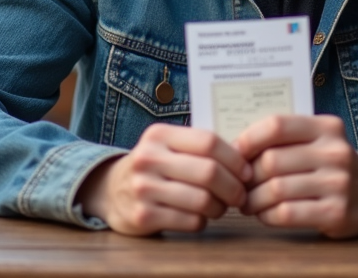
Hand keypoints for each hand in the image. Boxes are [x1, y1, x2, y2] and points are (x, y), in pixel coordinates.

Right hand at [76, 123, 250, 235]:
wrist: (111, 190)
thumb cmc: (154, 167)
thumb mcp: (168, 145)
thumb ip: (200, 146)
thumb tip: (246, 157)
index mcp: (159, 135)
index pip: (209, 142)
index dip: (235, 159)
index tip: (246, 171)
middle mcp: (148, 158)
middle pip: (209, 172)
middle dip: (234, 187)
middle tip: (240, 194)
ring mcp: (143, 188)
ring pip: (203, 201)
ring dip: (220, 207)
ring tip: (218, 206)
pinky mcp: (143, 216)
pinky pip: (190, 222)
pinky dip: (202, 221)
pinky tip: (197, 216)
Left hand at [235, 115, 357, 238]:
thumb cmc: (329, 165)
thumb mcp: (317, 140)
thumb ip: (285, 137)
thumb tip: (234, 147)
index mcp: (326, 127)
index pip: (277, 125)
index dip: (248, 139)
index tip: (235, 153)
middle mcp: (335, 152)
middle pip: (271, 161)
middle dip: (247, 176)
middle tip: (238, 185)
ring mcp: (338, 183)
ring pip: (276, 189)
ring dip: (253, 200)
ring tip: (247, 203)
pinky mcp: (337, 213)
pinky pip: (287, 213)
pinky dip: (267, 216)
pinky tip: (264, 214)